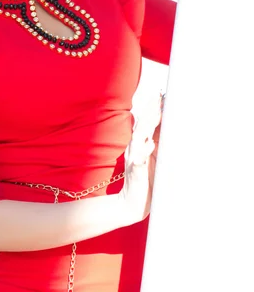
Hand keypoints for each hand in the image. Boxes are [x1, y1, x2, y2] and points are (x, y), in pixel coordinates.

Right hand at [118, 93, 162, 223]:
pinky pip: (137, 161)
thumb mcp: (155, 159)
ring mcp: (133, 159)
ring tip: (156, 115)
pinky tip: (150, 145)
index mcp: (141, 144)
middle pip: (142, 126)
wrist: (131, 204)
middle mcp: (135, 148)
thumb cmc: (147, 181)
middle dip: (151, 111)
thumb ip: (158, 143)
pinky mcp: (134, 172)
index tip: (162, 96)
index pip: (147, 123)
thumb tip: (169, 128)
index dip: (154, 109)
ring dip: (147, 126)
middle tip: (159, 98)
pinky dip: (143, 152)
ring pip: (138, 138)